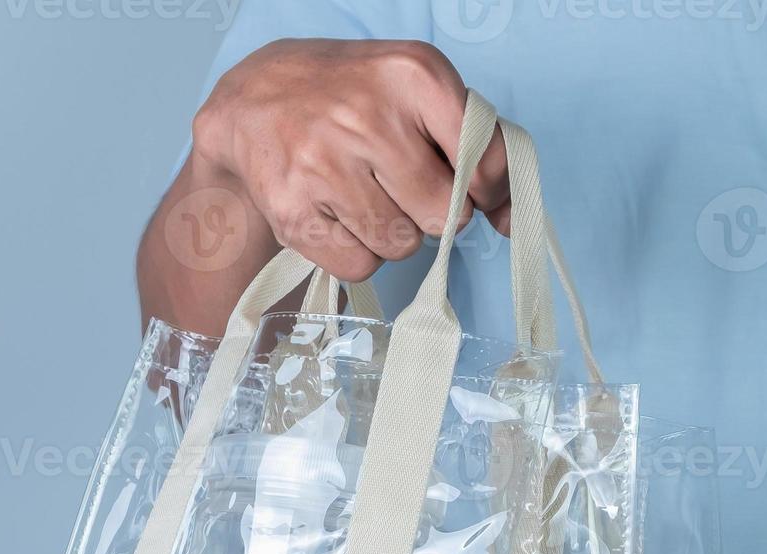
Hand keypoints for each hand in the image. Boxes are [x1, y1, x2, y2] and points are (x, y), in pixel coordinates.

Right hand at [188, 38, 509, 281]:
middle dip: (430, 210)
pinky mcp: (292, 210)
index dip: (486, 190)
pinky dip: (357, 252)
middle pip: (444, 215)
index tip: (471, 188)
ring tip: (363, 194)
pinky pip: (360, 266)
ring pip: (402, 245)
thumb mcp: (417, 92)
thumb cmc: (353, 98)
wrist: (254, 100)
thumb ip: (477, 145)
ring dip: (392, 232)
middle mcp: (366, 115)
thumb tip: (512, 219)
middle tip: (399, 184)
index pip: (485, 163)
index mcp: (412, 74)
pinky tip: (337, 214)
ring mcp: (323, 164)